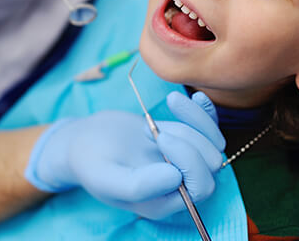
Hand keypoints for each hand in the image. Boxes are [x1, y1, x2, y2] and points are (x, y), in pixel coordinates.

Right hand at [24, 91, 224, 219]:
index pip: (200, 186)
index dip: (189, 160)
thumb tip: (176, 178)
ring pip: (213, 142)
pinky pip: (209, 126)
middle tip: (151, 128)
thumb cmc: (91, 163)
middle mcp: (180, 184)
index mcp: (165, 202)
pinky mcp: (184, 138)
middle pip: (211, 162)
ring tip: (164, 109)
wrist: (85, 141)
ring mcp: (184, 160)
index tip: (160, 137)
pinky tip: (196, 96)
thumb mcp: (106, 178)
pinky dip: (205, 111)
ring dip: (194, 120)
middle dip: (188, 138)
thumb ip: (138, 186)